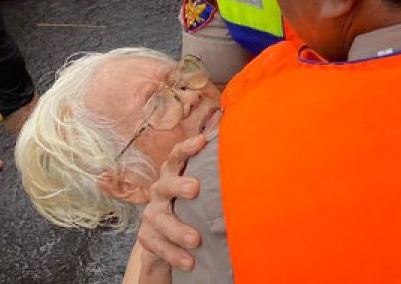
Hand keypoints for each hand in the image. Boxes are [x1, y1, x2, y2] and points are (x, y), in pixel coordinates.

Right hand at [137, 134, 205, 271]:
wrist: (167, 238)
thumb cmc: (194, 206)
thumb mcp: (204, 190)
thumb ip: (218, 176)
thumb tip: (253, 157)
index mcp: (174, 174)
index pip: (177, 157)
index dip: (187, 148)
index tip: (202, 140)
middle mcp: (160, 191)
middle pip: (164, 184)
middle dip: (178, 185)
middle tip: (195, 189)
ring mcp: (152, 215)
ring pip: (159, 219)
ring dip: (177, 229)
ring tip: (196, 240)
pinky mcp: (147, 237)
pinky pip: (157, 246)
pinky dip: (174, 254)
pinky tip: (189, 261)